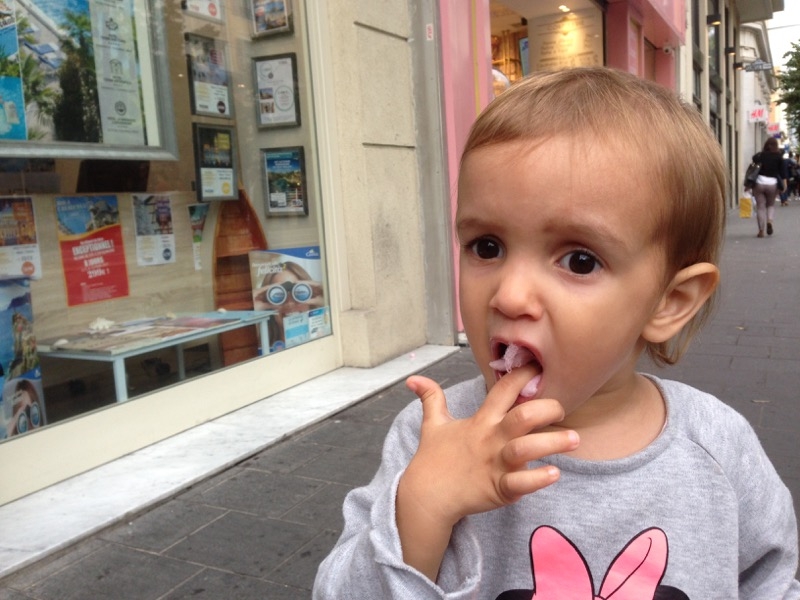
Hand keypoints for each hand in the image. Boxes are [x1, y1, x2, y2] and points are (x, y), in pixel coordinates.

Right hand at [396, 367, 578, 579]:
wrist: (425, 496)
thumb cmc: (433, 459)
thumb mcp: (433, 424)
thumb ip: (431, 398)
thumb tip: (414, 379)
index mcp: (480, 421)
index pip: (502, 391)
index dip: (521, 375)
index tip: (539, 366)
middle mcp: (490, 439)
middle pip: (522, 417)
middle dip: (547, 409)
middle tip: (563, 409)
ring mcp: (495, 465)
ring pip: (526, 449)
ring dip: (552, 443)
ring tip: (574, 439)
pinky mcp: (497, 490)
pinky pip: (520, 484)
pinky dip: (537, 479)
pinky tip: (554, 473)